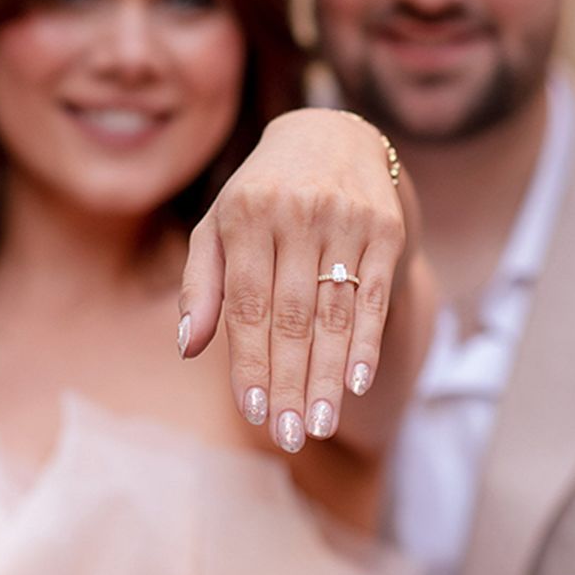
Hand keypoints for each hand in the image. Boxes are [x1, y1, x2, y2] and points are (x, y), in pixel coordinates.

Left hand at [178, 109, 405, 453]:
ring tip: (321, 423)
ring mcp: (345, 219)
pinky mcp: (384, 227)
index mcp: (245, 215)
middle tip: (291, 436)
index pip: (247, 304)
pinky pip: (375, 294)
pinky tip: (358, 382)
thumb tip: (189, 350)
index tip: (255, 413)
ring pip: (335, 312)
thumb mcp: (219, 226)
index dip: (250, 362)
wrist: (331, 138)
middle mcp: (295, 213)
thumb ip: (203, 285)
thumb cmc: (262, 197)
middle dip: (291, 381)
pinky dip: (367, 341)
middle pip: (292, 316)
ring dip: (329, 374)